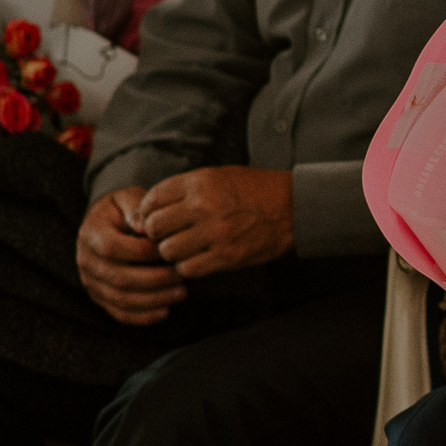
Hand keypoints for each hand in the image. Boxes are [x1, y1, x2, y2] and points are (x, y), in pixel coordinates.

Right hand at [77, 186, 182, 324]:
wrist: (108, 222)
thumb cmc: (126, 208)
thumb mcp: (129, 198)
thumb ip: (138, 208)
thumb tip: (146, 225)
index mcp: (91, 233)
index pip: (113, 248)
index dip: (143, 252)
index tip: (171, 248)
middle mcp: (86, 260)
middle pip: (118, 278)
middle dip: (155, 279)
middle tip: (183, 275)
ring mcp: (91, 281)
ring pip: (120, 298)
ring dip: (153, 299)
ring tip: (182, 293)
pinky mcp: (100, 296)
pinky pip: (118, 312)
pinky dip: (141, 316)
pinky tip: (165, 312)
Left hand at [138, 165, 293, 277]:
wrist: (296, 207)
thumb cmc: (256, 190)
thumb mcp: (220, 176)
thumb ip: (185, 189)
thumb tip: (149, 212)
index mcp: (201, 182)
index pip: (152, 200)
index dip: (149, 213)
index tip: (158, 220)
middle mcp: (204, 205)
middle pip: (155, 227)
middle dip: (160, 234)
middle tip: (172, 235)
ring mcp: (216, 232)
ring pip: (168, 251)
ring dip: (174, 253)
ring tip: (188, 248)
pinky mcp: (227, 256)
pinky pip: (188, 269)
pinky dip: (190, 267)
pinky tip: (200, 259)